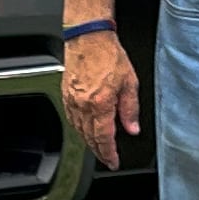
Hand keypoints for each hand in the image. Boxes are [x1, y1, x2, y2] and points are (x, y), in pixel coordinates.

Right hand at [62, 28, 140, 168]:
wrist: (88, 37)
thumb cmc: (108, 54)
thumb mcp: (129, 82)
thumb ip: (131, 109)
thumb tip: (132, 128)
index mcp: (100, 103)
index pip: (104, 138)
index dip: (109, 154)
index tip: (113, 162)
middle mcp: (83, 105)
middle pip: (89, 138)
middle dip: (99, 151)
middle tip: (107, 158)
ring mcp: (72, 100)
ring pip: (79, 130)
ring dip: (88, 142)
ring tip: (98, 148)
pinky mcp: (66, 94)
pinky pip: (71, 119)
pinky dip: (79, 129)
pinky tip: (85, 130)